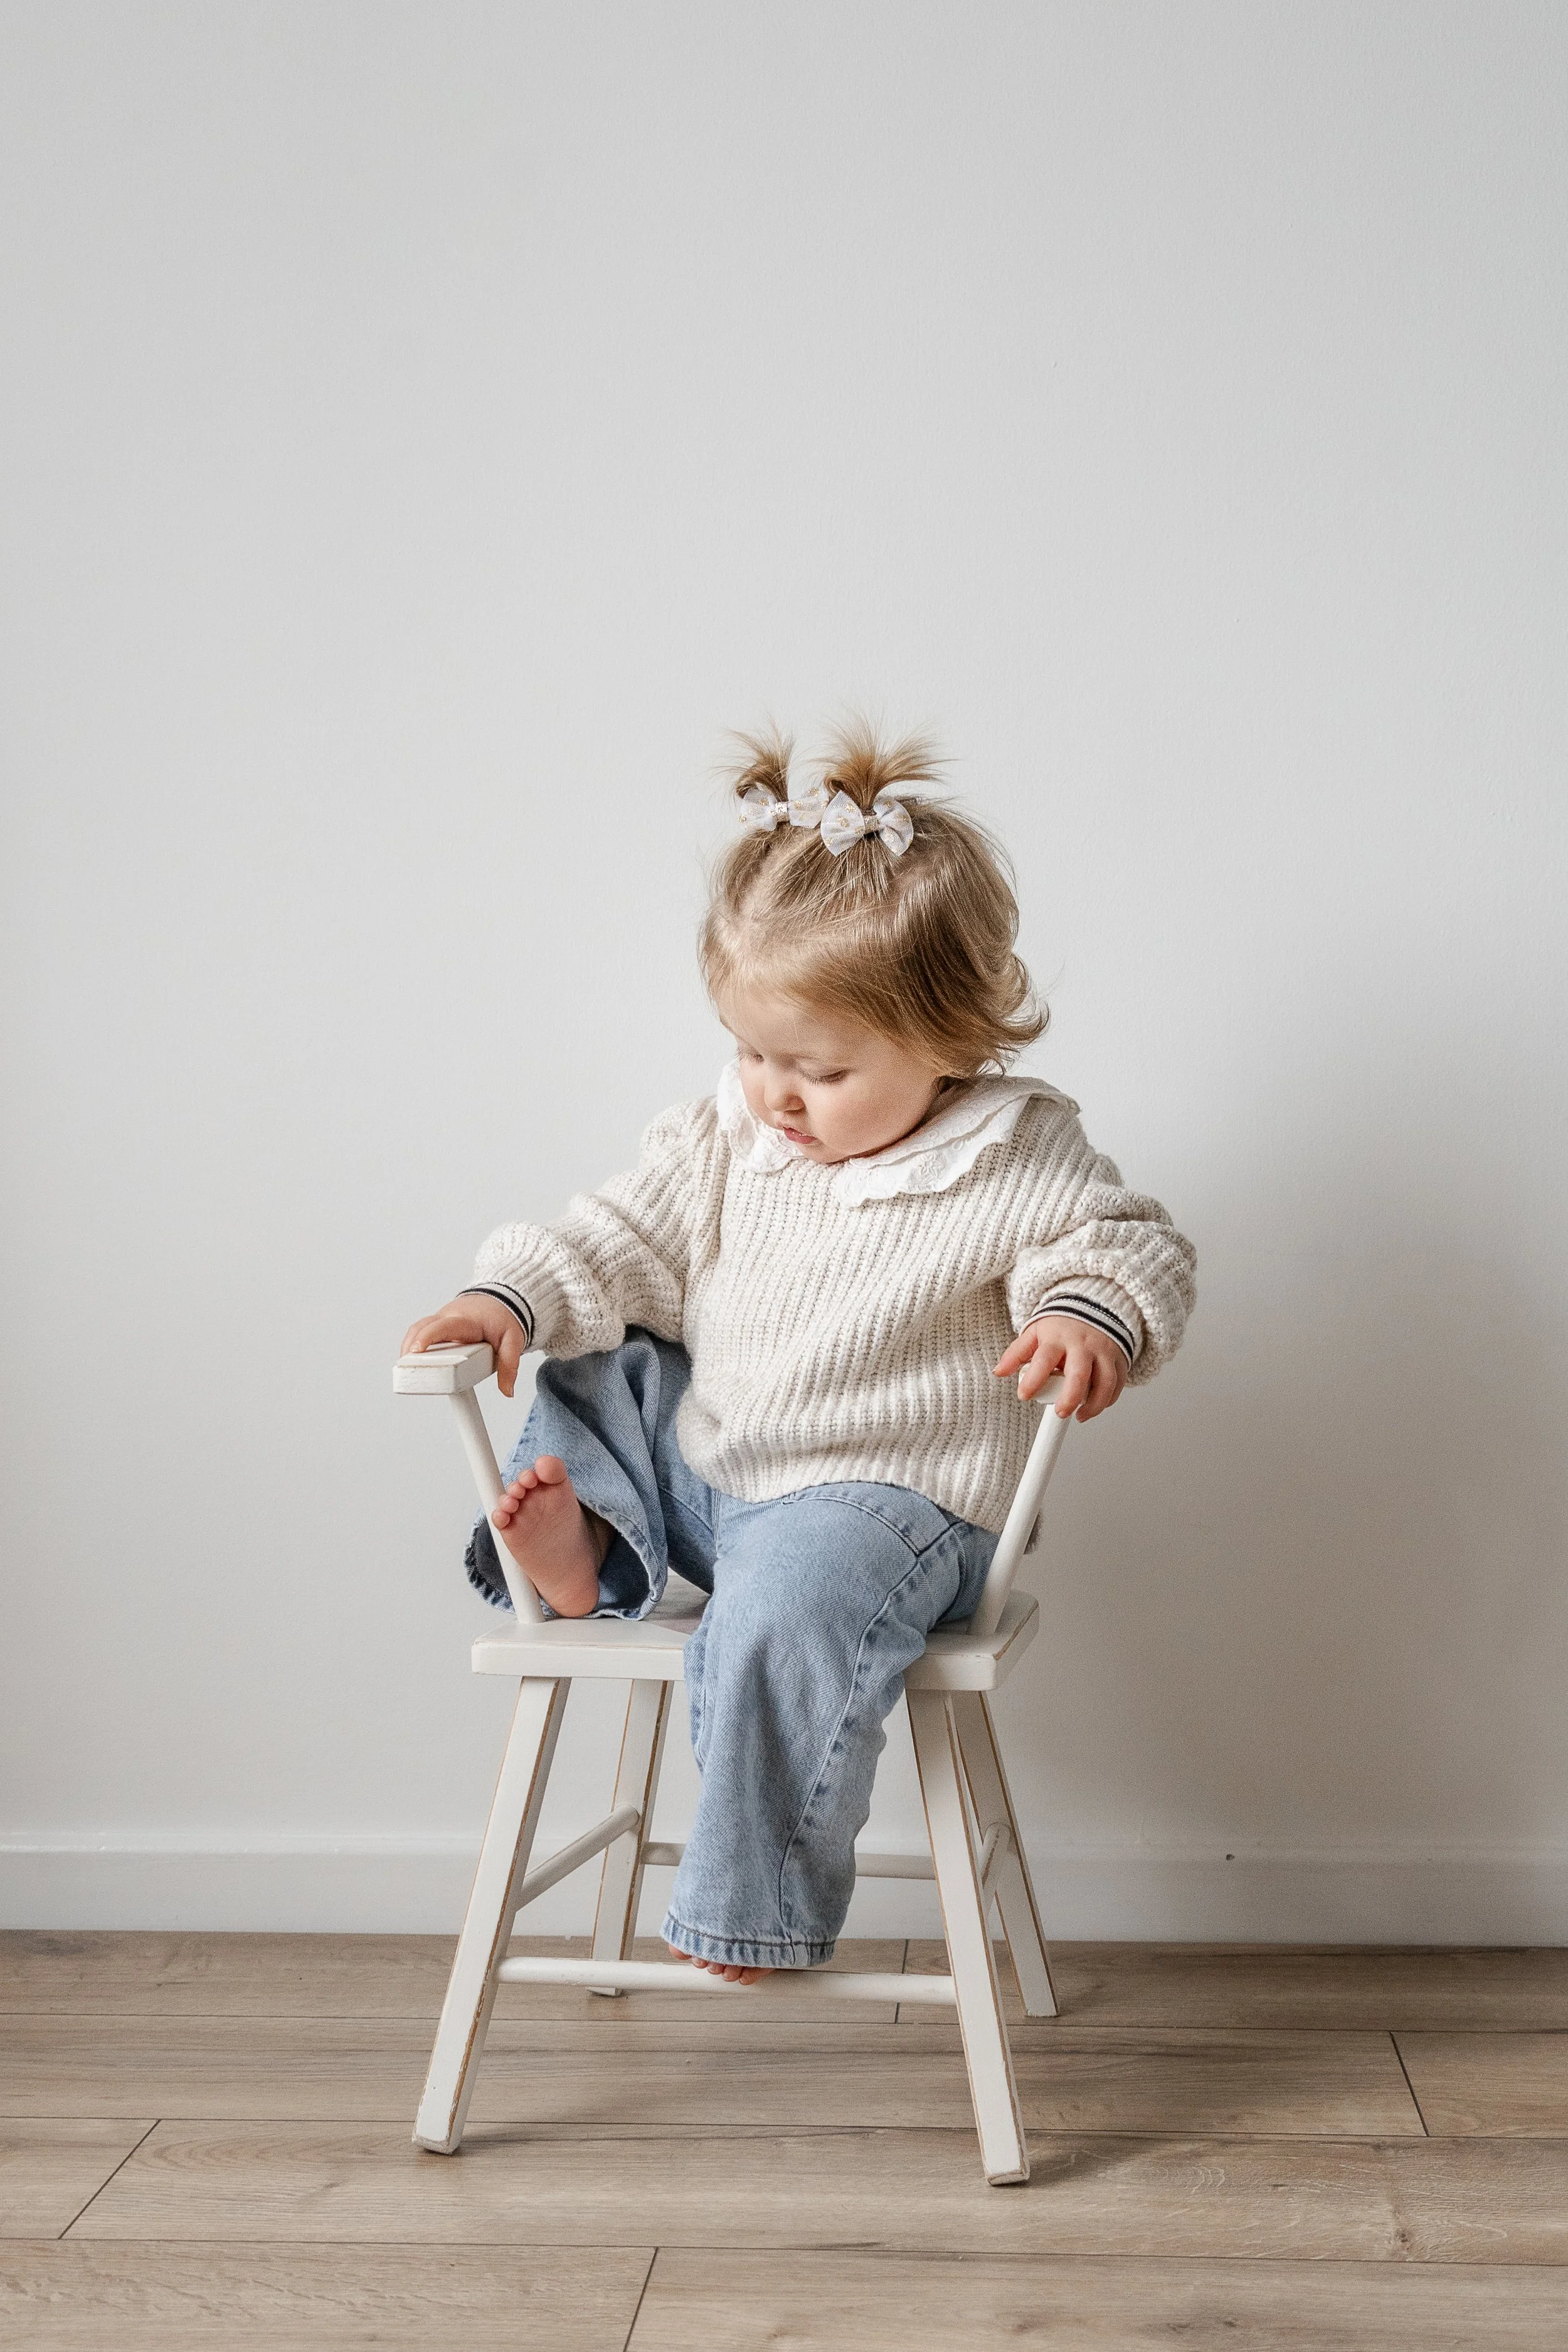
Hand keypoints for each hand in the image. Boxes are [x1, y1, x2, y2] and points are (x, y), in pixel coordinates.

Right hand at [401, 1295, 525, 1397]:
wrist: (502, 1298)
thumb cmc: (503, 1317)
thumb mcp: (512, 1340)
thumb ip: (510, 1365)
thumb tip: (507, 1391)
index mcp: (465, 1320)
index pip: (441, 1326)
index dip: (426, 1338)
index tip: (416, 1350)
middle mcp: (449, 1316)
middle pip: (421, 1327)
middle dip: (410, 1346)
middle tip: (406, 1368)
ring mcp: (441, 1318)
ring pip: (417, 1328)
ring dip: (409, 1346)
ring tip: (407, 1369)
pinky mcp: (439, 1323)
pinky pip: (421, 1330)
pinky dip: (414, 1344)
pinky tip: (413, 1361)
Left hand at [993, 1314, 1127, 1420]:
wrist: (1094, 1305)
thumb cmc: (1062, 1325)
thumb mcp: (1035, 1333)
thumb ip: (1017, 1353)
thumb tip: (999, 1371)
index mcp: (1058, 1337)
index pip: (1044, 1359)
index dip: (1033, 1379)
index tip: (1024, 1396)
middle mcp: (1083, 1344)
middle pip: (1079, 1373)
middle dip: (1070, 1397)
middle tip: (1060, 1413)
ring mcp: (1104, 1351)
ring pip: (1105, 1381)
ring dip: (1094, 1404)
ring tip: (1080, 1416)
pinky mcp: (1119, 1358)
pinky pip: (1118, 1383)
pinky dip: (1109, 1399)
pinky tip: (1095, 1406)